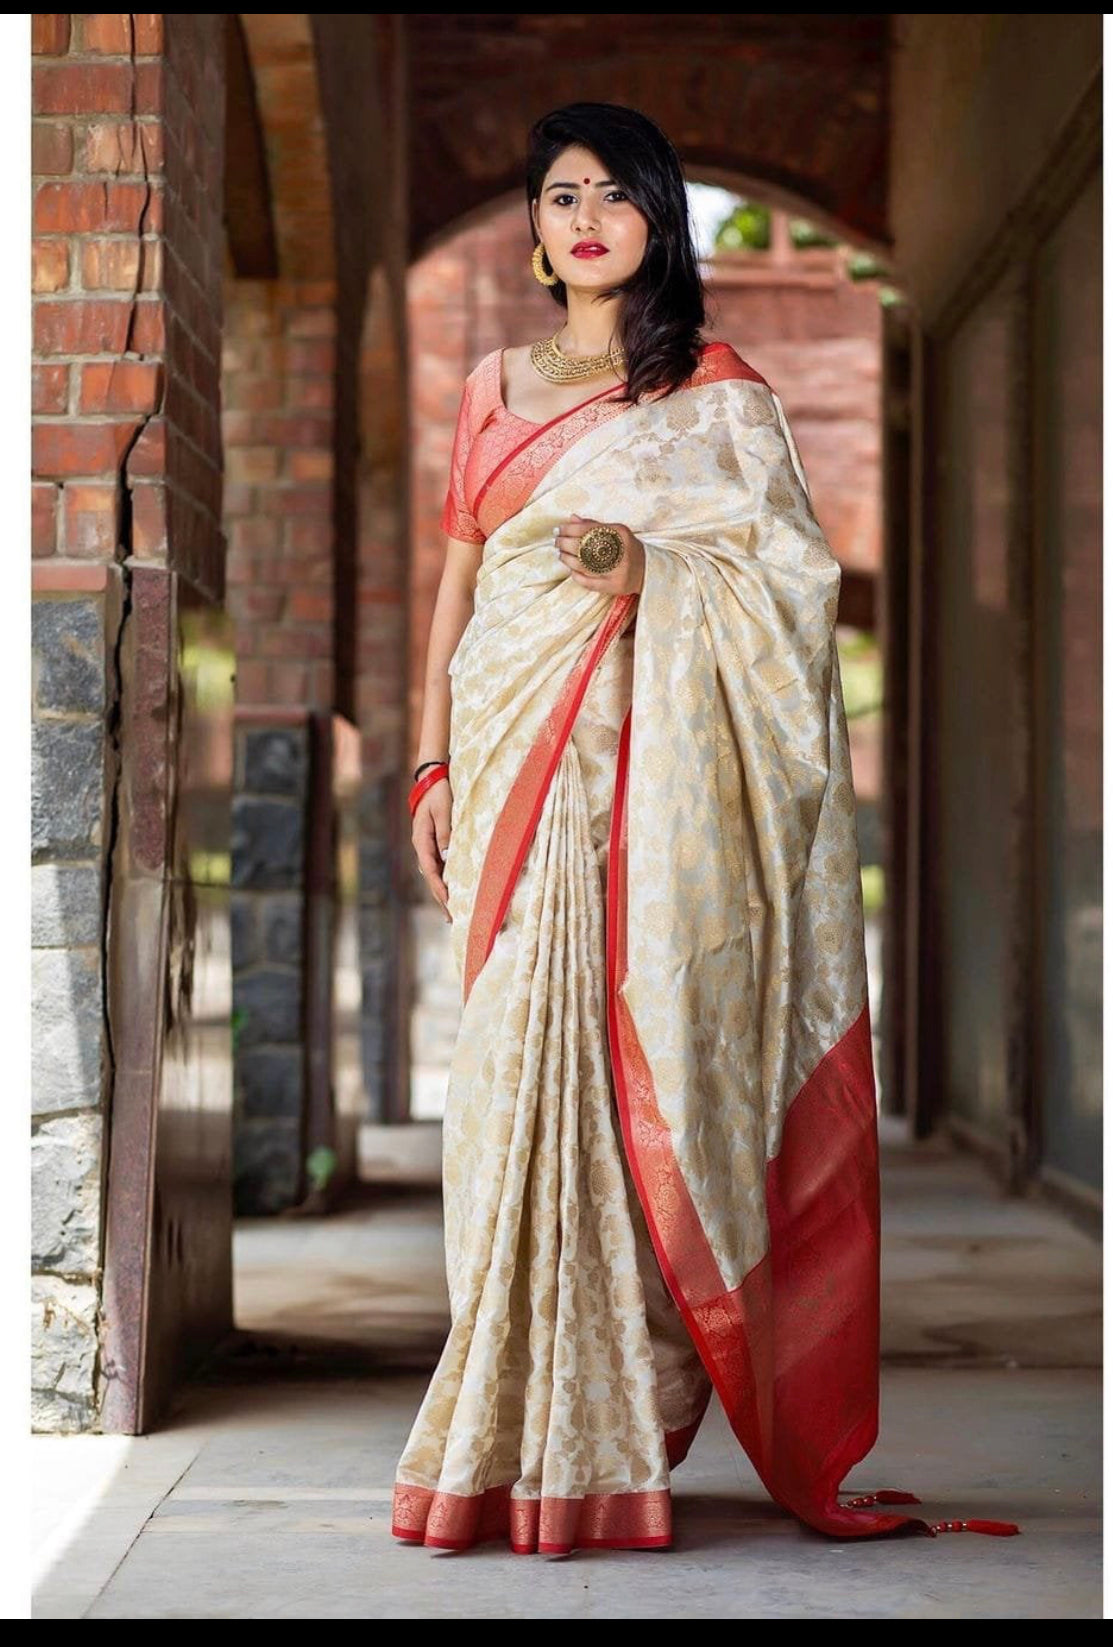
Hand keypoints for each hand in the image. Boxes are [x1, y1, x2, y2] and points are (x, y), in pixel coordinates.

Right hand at [412, 778, 452, 922]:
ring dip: (441, 893)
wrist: (431, 779)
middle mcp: (421, 846)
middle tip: (451, 918)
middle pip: (430, 878)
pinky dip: (443, 880)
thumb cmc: (439, 793)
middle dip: (440, 899)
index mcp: (421, 840)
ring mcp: (425, 846)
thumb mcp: (443, 811)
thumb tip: (447, 859)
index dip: (439, 889)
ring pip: (433, 874)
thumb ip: (445, 834)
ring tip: (450, 912)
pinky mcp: (431, 843)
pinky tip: (449, 891)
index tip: (448, 903)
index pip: (430, 870)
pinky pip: (437, 867)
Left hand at [554, 514, 644, 595]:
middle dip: (565, 543)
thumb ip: (594, 526)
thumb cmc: (627, 548)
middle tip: (557, 542)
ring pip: (584, 565)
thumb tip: (571, 519)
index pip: (588, 529)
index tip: (559, 529)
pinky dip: (576, 576)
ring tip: (561, 554)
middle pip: (584, 547)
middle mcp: (620, 552)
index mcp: (620, 534)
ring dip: (567, 559)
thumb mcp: (616, 532)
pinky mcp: (614, 586)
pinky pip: (589, 582)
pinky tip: (571, 570)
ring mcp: (617, 571)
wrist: (649, 570)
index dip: (569, 529)